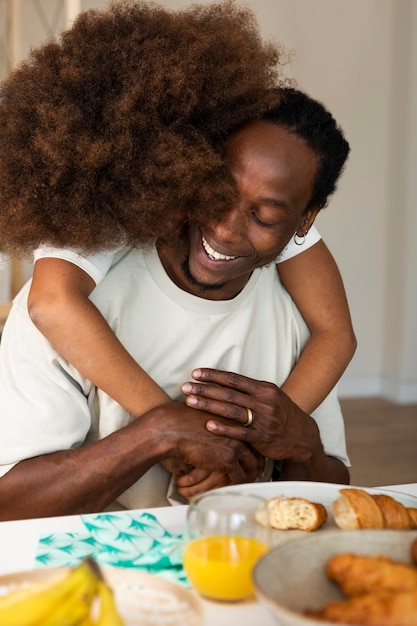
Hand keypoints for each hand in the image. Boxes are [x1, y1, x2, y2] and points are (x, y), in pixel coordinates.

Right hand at [154, 400, 263, 484]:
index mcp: (236, 416)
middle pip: (257, 450)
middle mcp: (240, 429)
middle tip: (258, 472)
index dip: (255, 447)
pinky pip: (240, 477)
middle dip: (257, 463)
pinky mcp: (228, 459)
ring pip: (252, 466)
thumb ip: (217, 417)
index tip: (256, 454)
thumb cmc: (180, 418)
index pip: (253, 434)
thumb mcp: (205, 410)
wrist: (170, 429)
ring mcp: (236, 444)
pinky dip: (239, 484)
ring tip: (248, 482)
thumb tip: (216, 426)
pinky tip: (235, 487)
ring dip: (251, 476)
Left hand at [181, 368, 322, 464]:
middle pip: (229, 393)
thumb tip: (222, 381)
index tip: (195, 373)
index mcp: (264, 389)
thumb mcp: (270, 397)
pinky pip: (240, 432)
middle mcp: (264, 402)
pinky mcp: (263, 438)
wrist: (302, 437)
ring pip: (232, 410)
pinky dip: (223, 428)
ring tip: (190, 402)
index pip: (234, 378)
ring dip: (208, 405)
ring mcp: (264, 420)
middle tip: (185, 387)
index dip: (213, 375)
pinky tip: (207, 425)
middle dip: (204, 389)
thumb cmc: (280, 414)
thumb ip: (249, 390)